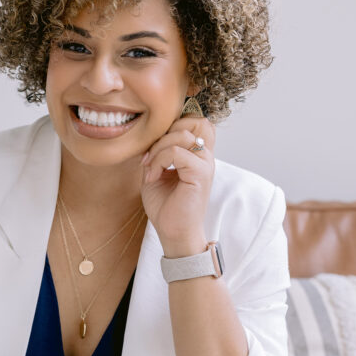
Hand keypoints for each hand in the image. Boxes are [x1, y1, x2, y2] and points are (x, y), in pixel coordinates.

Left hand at [140, 114, 215, 255]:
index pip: (196, 121)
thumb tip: (149, 137)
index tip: (153, 150)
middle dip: (165, 133)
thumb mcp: (155, 173)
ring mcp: (205, 164)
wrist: (174, 233)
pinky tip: (152, 177)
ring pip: (182, 135)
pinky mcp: (200, 174)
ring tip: (150, 168)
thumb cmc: (166, 207)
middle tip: (149, 156)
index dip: (173, 126)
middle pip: (193, 121)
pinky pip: (176, 152)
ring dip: (159, 148)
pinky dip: (159, 161)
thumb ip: (156, 153)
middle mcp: (205, 157)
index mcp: (197, 155)